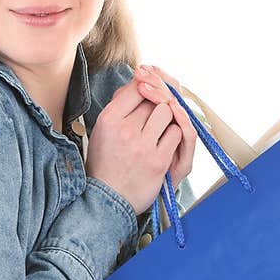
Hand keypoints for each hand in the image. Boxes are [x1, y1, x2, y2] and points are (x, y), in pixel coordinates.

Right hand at [86, 73, 187, 215]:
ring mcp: (143, 145)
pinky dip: (174, 135)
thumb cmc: (106, 162)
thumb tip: (140, 80)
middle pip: (153, 99)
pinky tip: (165, 143)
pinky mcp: (158, 160)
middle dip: (157, 105)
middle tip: (153, 117)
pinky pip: (176, 133)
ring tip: (159, 130)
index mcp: (108, 119)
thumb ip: (120, 106)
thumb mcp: (103, 129)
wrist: (107, 199)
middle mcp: (124, 130)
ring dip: (168, 119)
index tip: (147, 96)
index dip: (146, 88)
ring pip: (168, 112)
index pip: (135, 87)